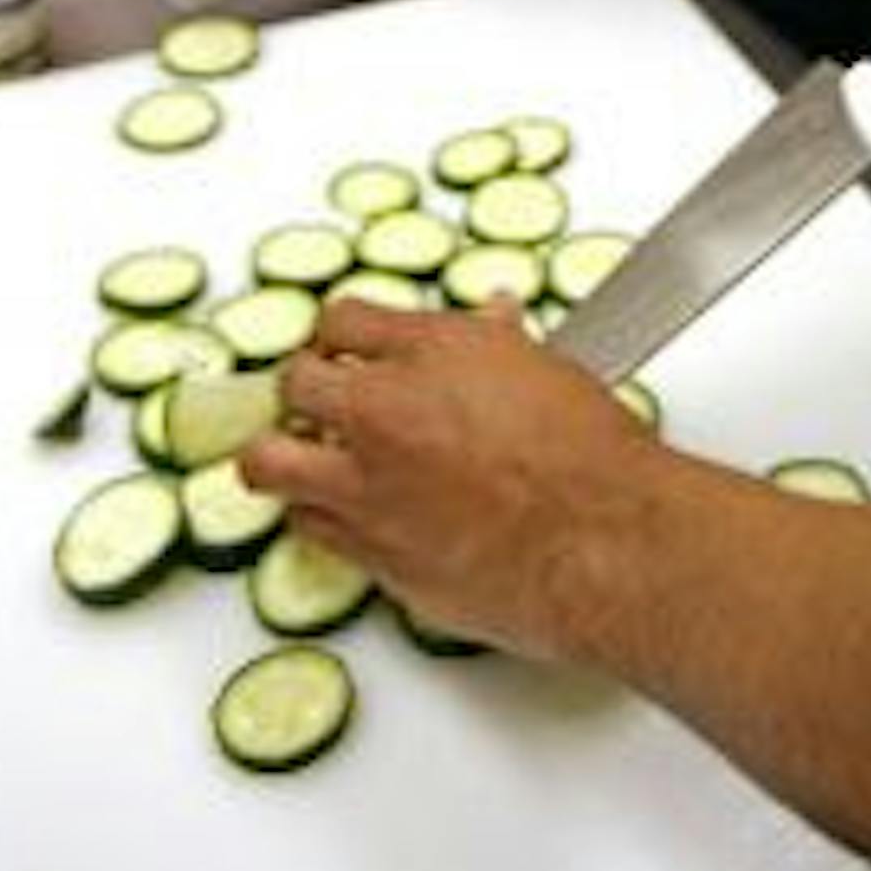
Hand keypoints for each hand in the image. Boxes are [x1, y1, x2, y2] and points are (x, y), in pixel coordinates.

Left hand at [244, 297, 666, 656]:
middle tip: (323, 399)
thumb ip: (496, 346)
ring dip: (285, 455)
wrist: (600, 542)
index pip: (341, 318)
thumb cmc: (588, 457)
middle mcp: (382, 412)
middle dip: (305, 388)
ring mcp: (366, 486)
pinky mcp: (370, 553)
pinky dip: (319, 518)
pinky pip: (309, 529)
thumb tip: (491, 325)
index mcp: (429, 349)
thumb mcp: (545, 369)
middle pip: (293, 381)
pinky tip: (344, 513)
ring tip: (303, 458)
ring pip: (270, 462)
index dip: (343, 334)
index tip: (347, 346)